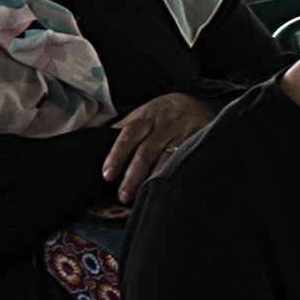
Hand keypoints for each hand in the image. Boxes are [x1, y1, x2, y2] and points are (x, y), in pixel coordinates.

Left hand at [100, 85, 218, 195]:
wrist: (200, 101)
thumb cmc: (164, 113)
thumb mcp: (144, 113)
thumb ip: (125, 128)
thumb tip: (98, 140)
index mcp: (146, 117)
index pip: (128, 135)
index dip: (117, 155)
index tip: (107, 174)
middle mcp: (163, 126)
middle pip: (145, 152)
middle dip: (132, 176)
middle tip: (122, 195)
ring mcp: (181, 135)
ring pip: (165, 161)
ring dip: (152, 180)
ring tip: (141, 197)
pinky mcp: (196, 143)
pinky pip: (183, 162)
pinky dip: (173, 176)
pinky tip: (166, 189)